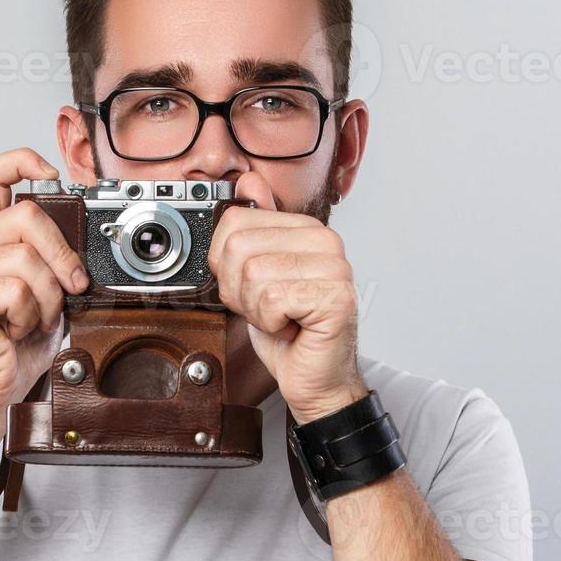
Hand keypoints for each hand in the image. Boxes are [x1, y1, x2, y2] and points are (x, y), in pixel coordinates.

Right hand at [0, 148, 88, 425]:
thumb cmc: (13, 347)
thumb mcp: (41, 294)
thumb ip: (49, 261)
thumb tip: (82, 244)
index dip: (24, 161)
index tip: (54, 175)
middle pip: (27, 214)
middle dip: (63, 253)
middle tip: (71, 286)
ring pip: (28, 257)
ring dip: (48, 296)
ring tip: (35, 319)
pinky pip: (18, 288)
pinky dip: (30, 314)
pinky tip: (15, 329)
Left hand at [207, 172, 366, 423]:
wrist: (315, 378)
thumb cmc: (289, 331)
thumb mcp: (259, 276)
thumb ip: (254, 230)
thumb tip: (247, 182)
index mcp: (306, 229)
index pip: (234, 222)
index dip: (225, 264)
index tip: (248, 286)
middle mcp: (325, 241)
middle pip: (238, 248)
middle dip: (238, 289)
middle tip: (264, 307)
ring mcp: (334, 268)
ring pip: (253, 275)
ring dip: (254, 309)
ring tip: (279, 318)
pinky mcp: (335, 298)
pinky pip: (271, 300)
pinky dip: (269, 324)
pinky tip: (290, 327)